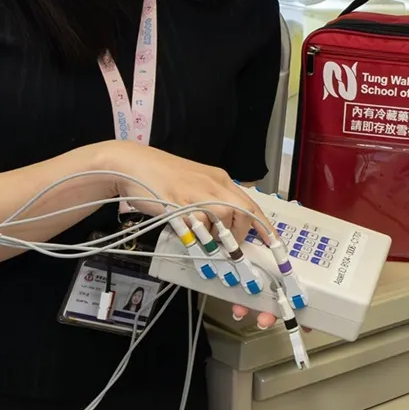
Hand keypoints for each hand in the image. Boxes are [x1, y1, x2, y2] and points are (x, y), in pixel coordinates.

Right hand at [102, 143, 272, 251]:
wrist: (133, 163)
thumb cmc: (163, 176)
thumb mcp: (196, 185)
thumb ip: (213, 202)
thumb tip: (227, 226)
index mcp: (220, 179)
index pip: (251, 204)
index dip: (264, 226)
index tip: (275, 244)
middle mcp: (213, 184)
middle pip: (241, 214)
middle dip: (237, 236)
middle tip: (227, 245)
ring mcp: (196, 193)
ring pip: (221, 221)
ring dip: (215, 237)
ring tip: (202, 237)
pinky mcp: (178, 203)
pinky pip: (196, 226)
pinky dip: (196, 237)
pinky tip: (187, 234)